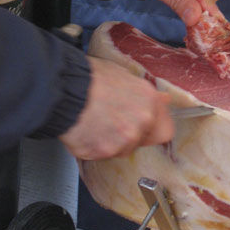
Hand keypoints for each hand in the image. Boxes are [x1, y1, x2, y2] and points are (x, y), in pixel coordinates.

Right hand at [59, 56, 173, 159]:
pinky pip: (103, 154)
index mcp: (150, 101)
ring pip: (123, 149)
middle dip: (133, 135)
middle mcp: (142, 123)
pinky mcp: (103, 153)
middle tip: (115, 123)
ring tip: (97, 123)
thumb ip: (146, 94)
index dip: (154, 127)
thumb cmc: (90, 78)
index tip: (146, 125)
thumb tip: (162, 100)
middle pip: (145, 141)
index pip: (165, 128)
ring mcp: (124, 141)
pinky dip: (95, 146)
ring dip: (113, 142)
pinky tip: (87, 130)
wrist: (64, 90)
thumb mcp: (124, 75)